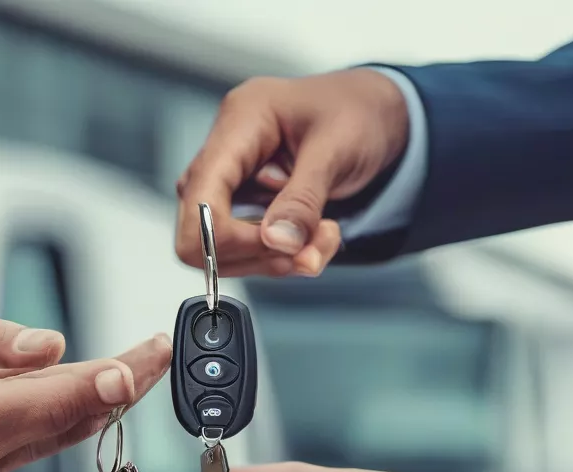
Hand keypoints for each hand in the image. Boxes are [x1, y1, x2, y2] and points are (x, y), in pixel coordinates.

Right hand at [0, 314, 170, 471]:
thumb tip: (57, 349)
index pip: (55, 403)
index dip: (108, 381)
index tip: (147, 359)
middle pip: (61, 426)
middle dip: (110, 391)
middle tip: (150, 356)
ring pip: (43, 443)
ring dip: (77, 407)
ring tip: (114, 369)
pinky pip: (17, 457)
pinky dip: (36, 426)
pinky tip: (49, 396)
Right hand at [175, 69, 408, 277]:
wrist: (373, 114)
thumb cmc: (356, 111)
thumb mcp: (338, 149)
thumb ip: (304, 199)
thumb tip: (277, 242)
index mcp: (239, 122)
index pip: (199, 199)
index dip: (228, 238)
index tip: (280, 247)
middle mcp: (223, 152)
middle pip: (200, 233)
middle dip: (256, 255)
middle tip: (309, 248)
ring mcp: (229, 181)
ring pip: (224, 251)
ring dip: (275, 260)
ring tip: (321, 239)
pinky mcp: (242, 204)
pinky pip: (248, 250)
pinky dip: (282, 257)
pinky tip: (312, 239)